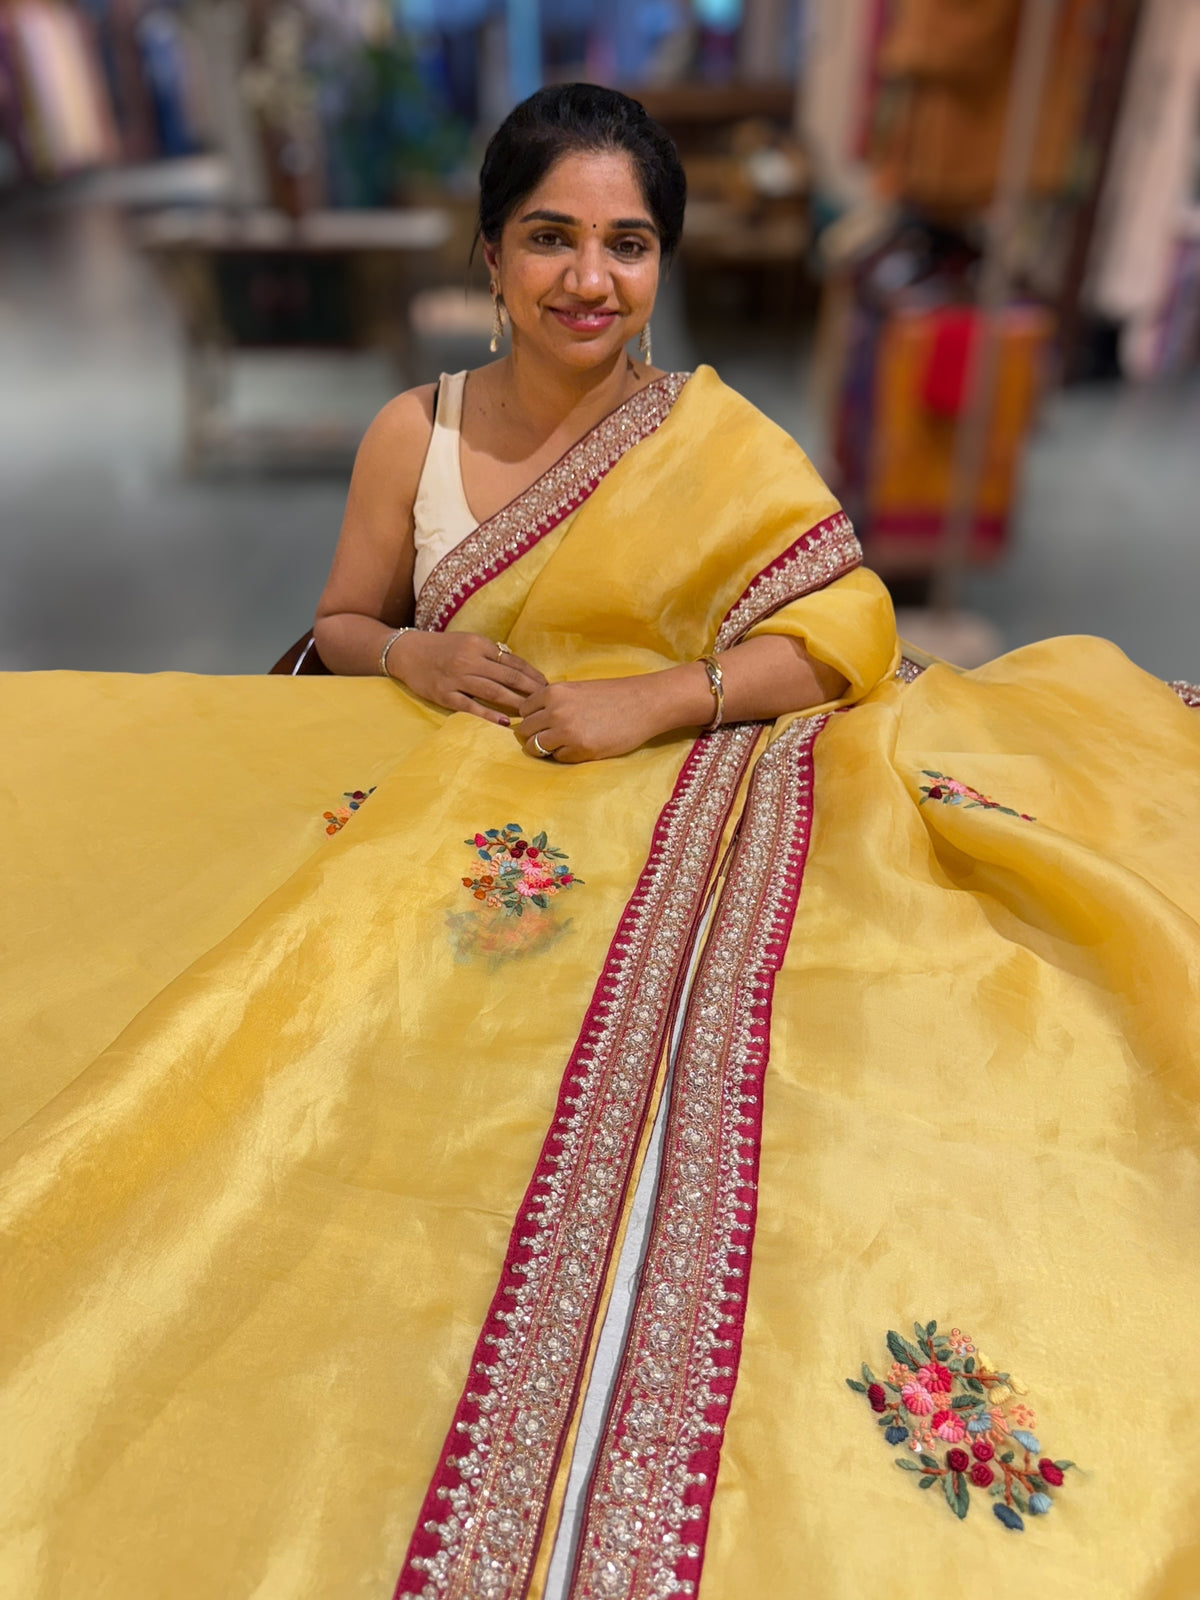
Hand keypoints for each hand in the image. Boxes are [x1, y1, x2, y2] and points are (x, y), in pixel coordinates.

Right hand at [389, 632, 545, 726]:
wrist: (408, 652)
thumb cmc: (442, 648)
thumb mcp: (469, 642)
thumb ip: (491, 654)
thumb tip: (519, 669)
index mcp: (479, 645)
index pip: (513, 661)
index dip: (532, 674)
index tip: (547, 684)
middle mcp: (470, 660)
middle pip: (508, 677)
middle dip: (531, 690)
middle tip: (547, 701)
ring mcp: (457, 678)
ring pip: (494, 692)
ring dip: (516, 702)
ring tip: (532, 712)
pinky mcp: (445, 695)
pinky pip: (471, 707)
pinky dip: (488, 715)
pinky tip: (504, 722)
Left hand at [517, 677, 666, 762]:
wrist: (642, 704)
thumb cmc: (612, 695)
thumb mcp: (576, 689)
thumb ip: (554, 702)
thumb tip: (534, 719)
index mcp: (553, 692)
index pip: (524, 711)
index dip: (532, 719)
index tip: (541, 723)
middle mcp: (555, 711)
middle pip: (525, 731)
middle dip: (534, 736)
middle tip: (549, 738)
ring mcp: (566, 732)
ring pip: (536, 748)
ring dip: (545, 749)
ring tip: (562, 745)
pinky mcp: (580, 749)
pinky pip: (558, 758)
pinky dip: (565, 756)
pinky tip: (580, 747)